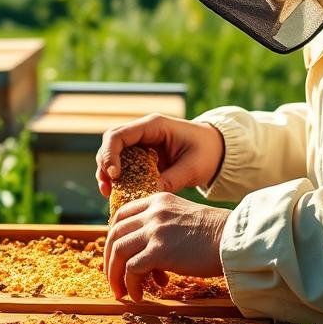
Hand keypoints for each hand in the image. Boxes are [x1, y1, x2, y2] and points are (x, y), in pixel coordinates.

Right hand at [95, 114, 223, 196]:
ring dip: (107, 172)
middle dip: (104, 165)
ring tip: (108, 193)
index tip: (113, 176)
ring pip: (113, 153)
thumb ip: (170, 181)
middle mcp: (143, 131)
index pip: (119, 135)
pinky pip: (123, 164)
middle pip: (110, 143)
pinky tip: (119, 193)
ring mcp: (141, 143)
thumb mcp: (192, 168)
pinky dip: (118, 178)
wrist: (218, 150)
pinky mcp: (143, 155)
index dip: (110, 154)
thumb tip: (146, 197)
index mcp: (153, 126)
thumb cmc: (207, 153)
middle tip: (107, 188)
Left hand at [103, 193, 230, 300]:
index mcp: (158, 201)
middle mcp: (153, 212)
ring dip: (115, 276)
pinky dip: (130, 285)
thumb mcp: (184, 218)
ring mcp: (155, 230)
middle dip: (109, 260)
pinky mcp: (160, 250)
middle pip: (115, 234)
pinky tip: (140, 295)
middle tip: (114, 279)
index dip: (113, 237)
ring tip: (122, 292)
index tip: (116, 255)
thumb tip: (145, 257)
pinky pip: (132, 269)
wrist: (234, 240)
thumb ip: (163, 227)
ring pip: (118, 252)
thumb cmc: (216, 236)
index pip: (121, 215)